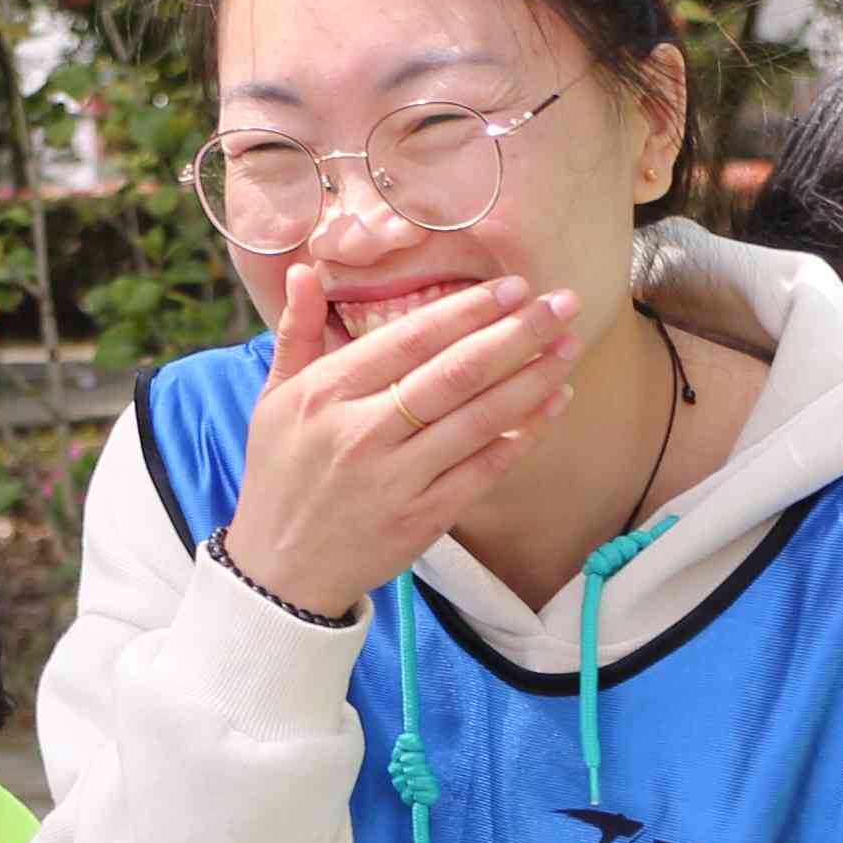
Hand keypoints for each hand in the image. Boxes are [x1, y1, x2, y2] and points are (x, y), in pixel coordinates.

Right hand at [216, 262, 585, 614]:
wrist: (280, 572)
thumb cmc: (281, 477)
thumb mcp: (273, 400)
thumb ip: (296, 333)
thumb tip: (303, 270)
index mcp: (326, 394)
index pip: (409, 340)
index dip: (467, 311)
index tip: (513, 287)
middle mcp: (362, 433)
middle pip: (455, 373)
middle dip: (517, 333)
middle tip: (561, 303)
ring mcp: (396, 480)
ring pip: (478, 418)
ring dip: (531, 379)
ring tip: (568, 347)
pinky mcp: (422, 519)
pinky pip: (483, 469)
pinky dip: (522, 436)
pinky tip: (551, 406)